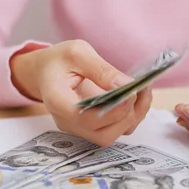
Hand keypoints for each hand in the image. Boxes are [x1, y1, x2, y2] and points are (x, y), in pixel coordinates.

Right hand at [9, 40, 151, 145]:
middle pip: (102, 134)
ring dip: (133, 116)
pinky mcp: (91, 127)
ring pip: (111, 135)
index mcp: (57, 101)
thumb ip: (101, 70)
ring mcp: (79, 127)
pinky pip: (115, 129)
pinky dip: (131, 116)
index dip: (112, 111)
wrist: (46, 71)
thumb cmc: (59, 61)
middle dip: (126, 115)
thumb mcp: (78, 52)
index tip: (131, 93)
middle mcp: (67, 121)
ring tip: (143, 90)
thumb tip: (127, 86)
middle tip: (140, 89)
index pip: (85, 118)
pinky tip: (138, 95)